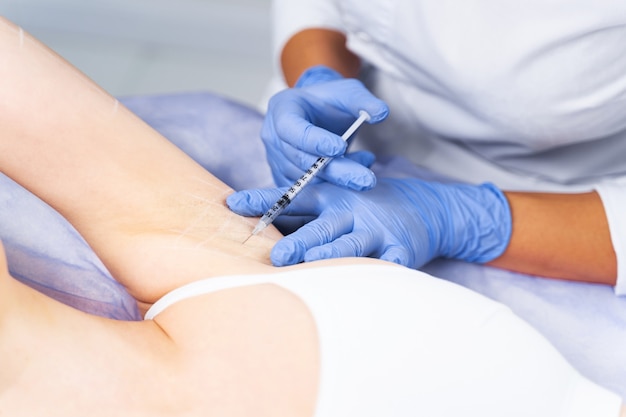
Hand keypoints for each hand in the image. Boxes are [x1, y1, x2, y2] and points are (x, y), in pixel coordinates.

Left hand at [227, 178, 511, 267]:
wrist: (424, 208)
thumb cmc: (363, 207)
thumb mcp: (331, 199)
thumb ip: (295, 208)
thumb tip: (243, 212)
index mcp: (330, 198)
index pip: (292, 199)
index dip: (265, 201)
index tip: (233, 203)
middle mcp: (352, 212)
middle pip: (322, 227)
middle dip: (300, 241)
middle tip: (277, 256)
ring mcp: (377, 230)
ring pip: (352, 245)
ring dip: (333, 255)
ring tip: (314, 267)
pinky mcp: (401, 249)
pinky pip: (389, 264)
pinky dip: (382, 272)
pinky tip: (371, 283)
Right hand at [262, 65, 388, 189]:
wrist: (319, 115)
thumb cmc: (330, 101)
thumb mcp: (349, 93)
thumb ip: (364, 101)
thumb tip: (381, 113)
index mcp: (282, 109)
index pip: (291, 129)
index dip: (314, 141)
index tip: (341, 148)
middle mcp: (273, 136)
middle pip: (301, 160)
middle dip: (336, 171)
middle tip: (366, 179)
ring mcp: (276, 160)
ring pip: (306, 179)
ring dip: (339, 179)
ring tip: (366, 171)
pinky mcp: (285, 178)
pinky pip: (308, 190)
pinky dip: (334, 186)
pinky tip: (355, 175)